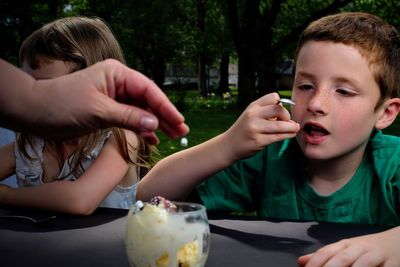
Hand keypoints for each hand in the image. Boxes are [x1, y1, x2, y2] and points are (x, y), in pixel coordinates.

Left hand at [0, 59, 188, 143]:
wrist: (35, 112)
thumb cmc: (62, 105)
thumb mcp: (98, 111)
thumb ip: (128, 117)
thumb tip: (155, 124)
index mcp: (117, 74)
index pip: (148, 90)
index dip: (165, 106)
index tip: (179, 120)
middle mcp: (118, 83)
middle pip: (148, 99)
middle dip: (164, 115)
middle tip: (181, 130)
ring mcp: (114, 96)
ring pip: (141, 110)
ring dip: (155, 124)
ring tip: (172, 135)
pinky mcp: (109, 109)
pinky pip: (130, 118)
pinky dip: (140, 128)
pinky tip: (152, 138)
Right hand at [221, 92, 299, 161]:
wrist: (229, 145)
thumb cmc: (245, 129)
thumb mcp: (251, 115)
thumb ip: (266, 111)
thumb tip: (287, 114)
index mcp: (253, 106)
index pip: (273, 97)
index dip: (281, 104)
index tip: (281, 113)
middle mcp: (253, 115)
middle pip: (279, 110)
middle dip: (287, 116)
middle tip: (289, 122)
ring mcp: (255, 128)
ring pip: (280, 125)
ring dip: (291, 127)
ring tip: (295, 129)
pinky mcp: (258, 141)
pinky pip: (278, 137)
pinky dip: (288, 135)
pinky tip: (291, 135)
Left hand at [297, 226, 399, 266]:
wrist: (398, 241)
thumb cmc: (367, 248)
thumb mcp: (345, 249)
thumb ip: (324, 256)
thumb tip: (301, 261)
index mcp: (345, 244)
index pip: (326, 252)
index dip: (315, 263)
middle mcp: (359, 248)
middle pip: (342, 259)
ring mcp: (376, 256)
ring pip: (362, 264)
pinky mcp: (392, 265)